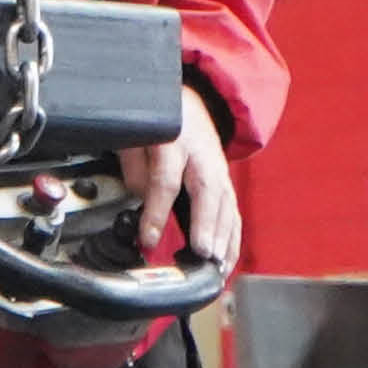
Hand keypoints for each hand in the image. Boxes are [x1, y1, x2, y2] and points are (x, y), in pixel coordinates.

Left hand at [121, 122, 239, 268]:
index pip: (166, 180)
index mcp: (174, 141)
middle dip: (207, 226)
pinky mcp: (226, 181)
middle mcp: (201, 155)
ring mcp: (218, 168)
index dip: (157, 212)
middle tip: (204, 253)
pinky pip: (232, 211)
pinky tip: (228, 259)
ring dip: (224, 238)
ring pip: (226, 203)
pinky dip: (232, 237)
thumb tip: (142, 202)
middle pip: (207, 192)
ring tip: (217, 265)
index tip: (148, 239)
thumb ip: (135, 169)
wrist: (189, 102)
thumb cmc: (160, 122)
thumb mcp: (136, 136)